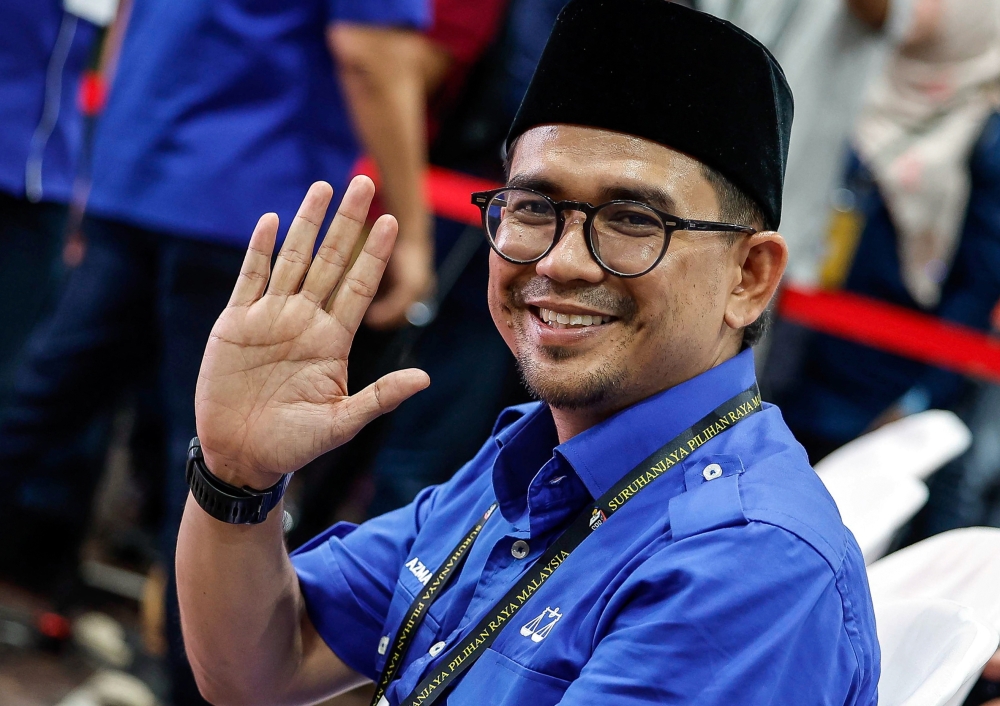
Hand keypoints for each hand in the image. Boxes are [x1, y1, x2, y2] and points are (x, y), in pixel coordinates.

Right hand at [194, 178, 430, 488]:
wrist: (242, 455)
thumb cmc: (294, 444)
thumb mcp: (342, 422)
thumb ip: (380, 396)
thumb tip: (424, 378)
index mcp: (333, 341)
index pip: (360, 286)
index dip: (375, 255)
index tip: (391, 222)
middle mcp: (305, 321)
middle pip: (330, 261)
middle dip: (347, 223)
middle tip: (363, 182)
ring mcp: (270, 318)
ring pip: (292, 260)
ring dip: (306, 224)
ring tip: (323, 188)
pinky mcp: (236, 323)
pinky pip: (250, 279)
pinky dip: (260, 251)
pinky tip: (270, 221)